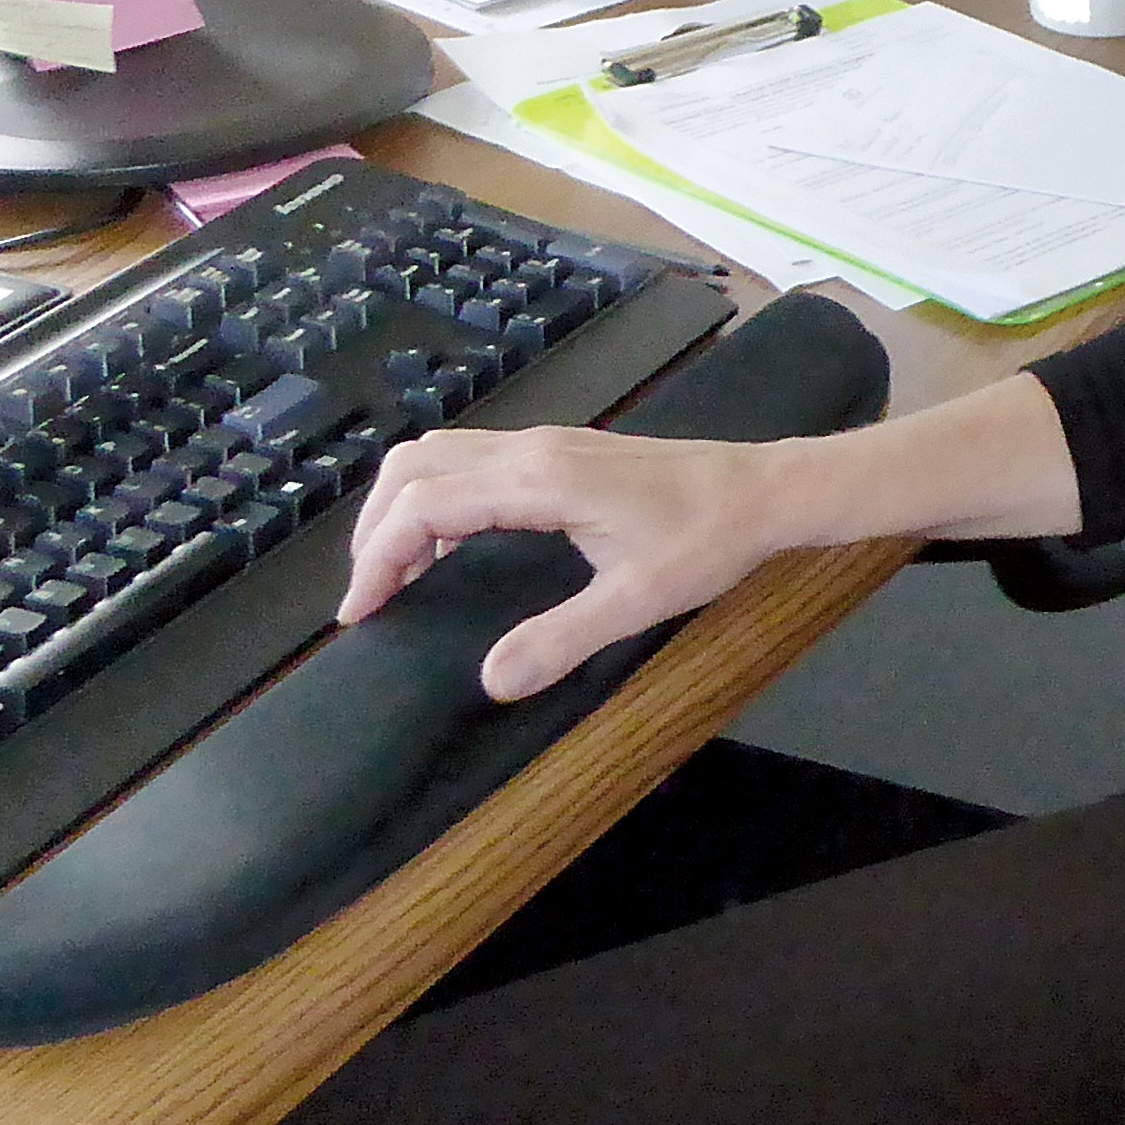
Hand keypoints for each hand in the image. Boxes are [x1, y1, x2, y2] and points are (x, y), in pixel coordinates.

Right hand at [339, 424, 801, 698]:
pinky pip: (474, 460)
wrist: (765, 490)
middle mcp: (532, 449)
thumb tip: (491, 681)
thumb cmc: (706, 540)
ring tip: (398, 574)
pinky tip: (453, 548)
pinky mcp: (562, 449)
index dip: (379, 556)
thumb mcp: (635, 601)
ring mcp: (547, 442)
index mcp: (539, 480)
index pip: (424, 504)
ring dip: (405, 507)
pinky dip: (440, 497)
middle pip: (416, 466)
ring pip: (441, 453)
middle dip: (376, 527)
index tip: (360, 612)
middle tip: (369, 595)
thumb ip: (560, 639)